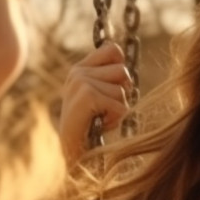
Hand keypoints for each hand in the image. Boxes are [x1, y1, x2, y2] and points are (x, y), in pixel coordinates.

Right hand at [59, 41, 131, 165]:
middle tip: (105, 109)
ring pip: (123, 90)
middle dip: (122, 93)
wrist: (71, 150)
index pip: (113, 49)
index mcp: (80, 68)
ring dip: (118, 109)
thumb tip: (127, 71)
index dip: (121, 65)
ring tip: (101, 118)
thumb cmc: (89, 125)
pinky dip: (115, 120)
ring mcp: (81, 82)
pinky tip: (99, 125)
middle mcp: (78, 72)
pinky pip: (120, 106)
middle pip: (123, 71)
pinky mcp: (87, 96)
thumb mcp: (98, 96)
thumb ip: (109, 80)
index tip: (114, 86)